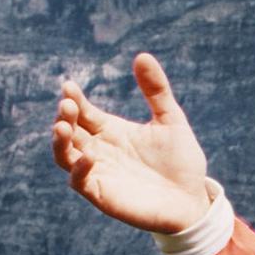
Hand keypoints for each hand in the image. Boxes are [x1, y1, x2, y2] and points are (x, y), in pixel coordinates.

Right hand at [50, 52, 211, 232]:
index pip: (84, 112)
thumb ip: (157, 91)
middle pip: (70, 130)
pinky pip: (80, 182)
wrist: (193, 200)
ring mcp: (99, 172)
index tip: (69, 86)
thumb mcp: (171, 121)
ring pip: (65, 155)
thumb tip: (142, 55)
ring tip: (62, 125)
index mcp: (112, 130)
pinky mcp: (103, 195)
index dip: (74, 99)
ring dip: (61, 140)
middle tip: (68, 104)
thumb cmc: (181, 162)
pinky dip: (79, 169)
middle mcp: (100, 150)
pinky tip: (88, 156)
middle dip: (65, 116)